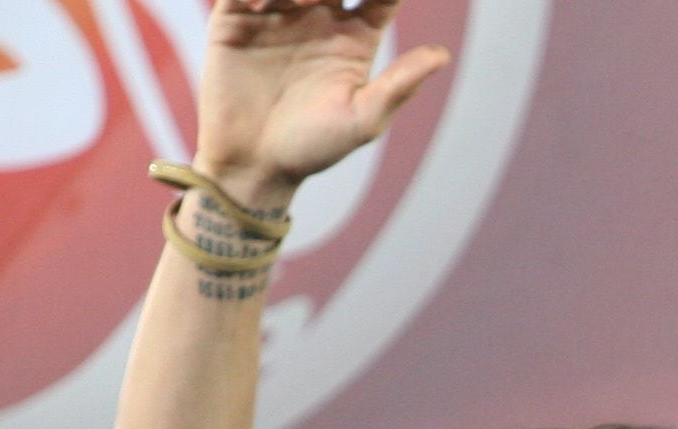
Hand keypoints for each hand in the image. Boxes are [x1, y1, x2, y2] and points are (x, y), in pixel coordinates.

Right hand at [193, 0, 451, 213]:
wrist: (254, 163)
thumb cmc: (315, 147)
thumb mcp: (363, 118)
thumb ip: (400, 84)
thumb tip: (443, 55)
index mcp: (356, 35)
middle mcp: (319, 15)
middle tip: (324, 2)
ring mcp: (277, 12)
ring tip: (302, 3)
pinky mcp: (234, 17)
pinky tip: (259, 3)